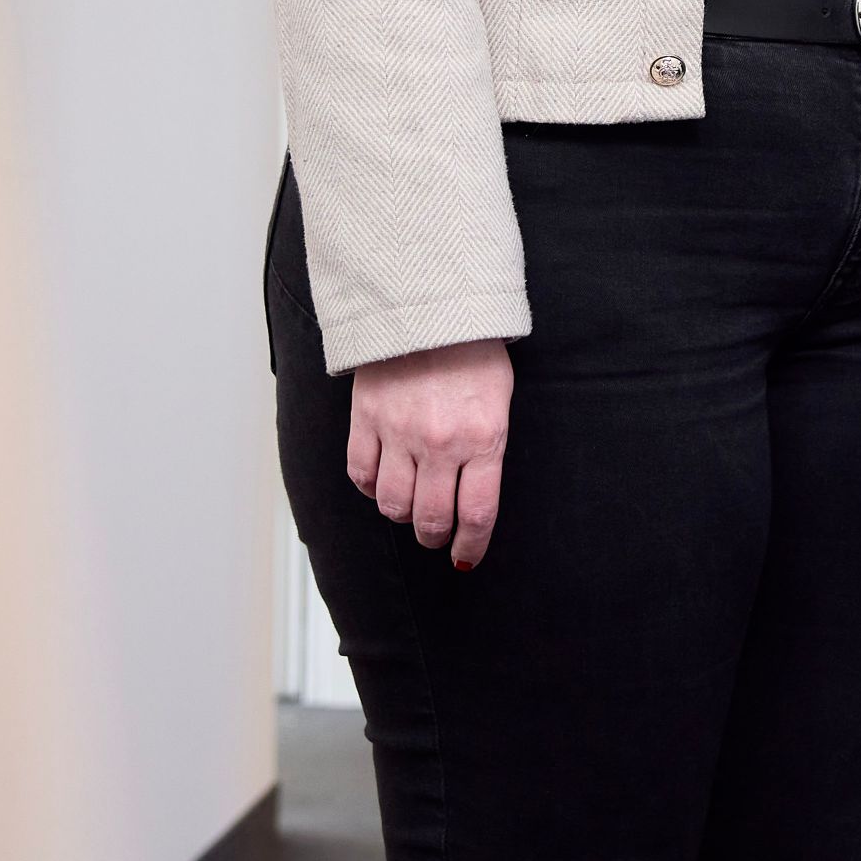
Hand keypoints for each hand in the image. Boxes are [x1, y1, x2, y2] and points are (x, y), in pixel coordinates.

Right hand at [347, 338, 512, 569]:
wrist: (430, 303)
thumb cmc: (474, 350)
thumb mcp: (500, 400)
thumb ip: (487, 448)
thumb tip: (475, 499)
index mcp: (484, 437)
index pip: (476, 514)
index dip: (470, 546)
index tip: (465, 557)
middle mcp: (440, 442)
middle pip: (431, 519)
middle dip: (435, 537)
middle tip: (437, 534)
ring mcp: (399, 432)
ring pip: (393, 505)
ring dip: (402, 515)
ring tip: (410, 506)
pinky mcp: (365, 418)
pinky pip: (360, 474)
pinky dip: (370, 487)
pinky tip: (382, 481)